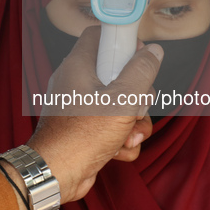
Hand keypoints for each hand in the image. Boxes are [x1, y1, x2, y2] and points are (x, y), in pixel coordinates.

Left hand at [26, 26, 162, 203]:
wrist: (56, 174)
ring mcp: (79, 106)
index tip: (139, 54)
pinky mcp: (83, 127)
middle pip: (116, 72)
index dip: (121, 40)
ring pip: (118, 103)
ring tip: (128, 136)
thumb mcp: (121, 101)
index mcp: (78, 66)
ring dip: (132, 122)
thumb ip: (140, 73)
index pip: (99, 34)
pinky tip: (118, 150)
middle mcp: (75, 82)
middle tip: (135, 106)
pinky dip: (120, 138)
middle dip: (136, 94)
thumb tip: (153, 52)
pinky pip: (111, 124)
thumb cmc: (80, 137)